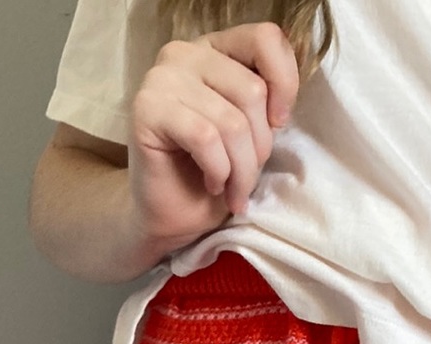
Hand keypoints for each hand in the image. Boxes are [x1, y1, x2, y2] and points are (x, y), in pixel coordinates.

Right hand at [126, 21, 299, 247]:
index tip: (279, 124)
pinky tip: (212, 184)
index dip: (285, 83)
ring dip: (241, 170)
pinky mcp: (146, 108)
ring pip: (231, 122)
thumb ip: (266, 101)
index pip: (266, 39)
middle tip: (246, 176)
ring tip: (233, 190)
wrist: (176, 217)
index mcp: (217, 50)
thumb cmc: (216, 175)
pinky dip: (218, 171)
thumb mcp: (253, 132)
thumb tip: (281, 105)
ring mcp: (162, 77)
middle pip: (253, 91)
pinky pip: (205, 138)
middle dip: (260, 147)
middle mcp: (186, 54)